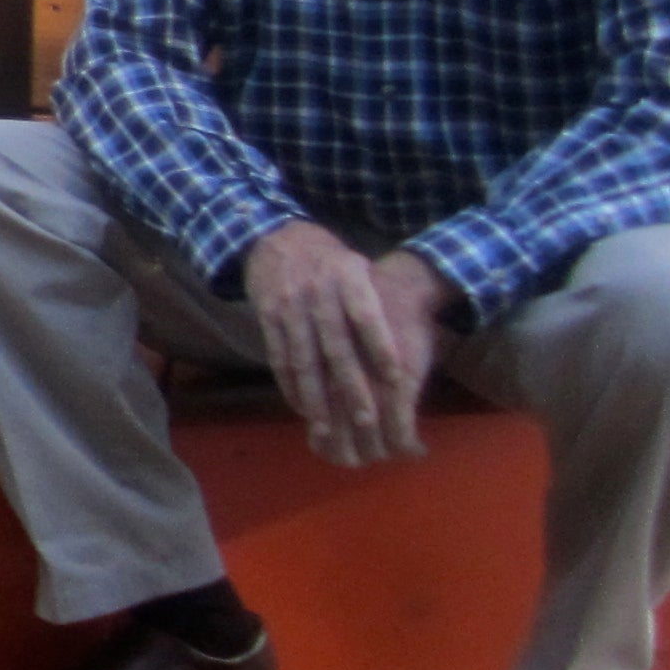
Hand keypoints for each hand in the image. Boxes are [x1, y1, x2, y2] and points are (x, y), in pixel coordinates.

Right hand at [239, 224, 446, 465]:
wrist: (276, 240)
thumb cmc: (330, 262)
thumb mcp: (359, 268)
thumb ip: (375, 304)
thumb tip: (403, 353)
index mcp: (346, 275)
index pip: (366, 315)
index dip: (381, 347)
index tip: (396, 380)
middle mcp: (316, 291)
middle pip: (335, 346)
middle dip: (351, 386)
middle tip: (367, 421)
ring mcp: (288, 306)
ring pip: (303, 359)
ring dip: (316, 398)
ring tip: (328, 429)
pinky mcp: (267, 318)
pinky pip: (279, 358)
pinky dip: (290, 386)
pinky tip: (302, 410)